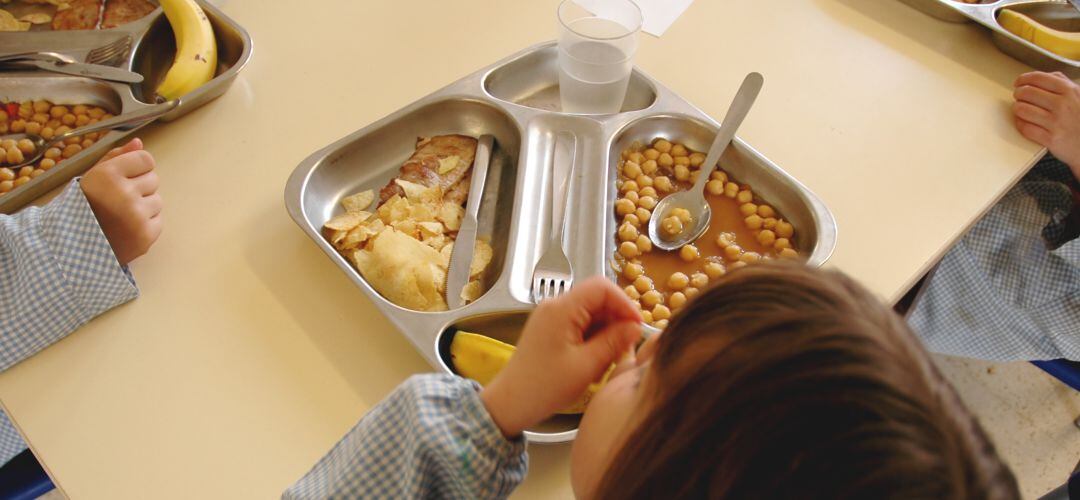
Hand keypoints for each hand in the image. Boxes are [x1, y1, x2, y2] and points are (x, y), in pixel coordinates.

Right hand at [81, 138, 162, 265]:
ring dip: (144, 206)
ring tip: (121, 215)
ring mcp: (136, 216)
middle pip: (154, 179)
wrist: (73, 247)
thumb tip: (139, 142)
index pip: (146, 159)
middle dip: (140, 187)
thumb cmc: (84, 207)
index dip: (136, 168)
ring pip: (158, 200)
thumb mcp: (92, 176)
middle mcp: (124, 193)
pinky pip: (158, 220)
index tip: (122, 178)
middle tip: (117, 200)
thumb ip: (116, 157)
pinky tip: (126, 228)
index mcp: (107, 175)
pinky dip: (146, 224)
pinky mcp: (146, 235)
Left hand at [480, 277, 641, 437]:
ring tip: (607, 361)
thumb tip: (636, 326)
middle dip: (616, 321)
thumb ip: (614, 342)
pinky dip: (593, 339)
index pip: (602, 287)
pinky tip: (595, 362)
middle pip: (597, 299)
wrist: (512, 402)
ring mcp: (552, 317)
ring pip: (592, 314)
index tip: (637, 326)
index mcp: (561, 309)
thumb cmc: (545, 387)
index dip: (624, 303)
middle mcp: (555, 306)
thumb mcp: (586, 366)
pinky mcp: (552, 329)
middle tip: (625, 348)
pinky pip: (581, 325)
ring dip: (606, 333)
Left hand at [1013, 71, 1079, 180]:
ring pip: (1022, 109)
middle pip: (1026, 92)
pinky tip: (1024, 121)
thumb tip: (1037, 78)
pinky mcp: (1050, 139)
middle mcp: (1062, 105)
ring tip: (1020, 109)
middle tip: (1018, 97)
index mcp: (1069, 91)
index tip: (1018, 82)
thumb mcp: (1079, 94)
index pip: (1038, 78)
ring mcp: (1056, 122)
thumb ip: (1061, 82)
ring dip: (1017, 108)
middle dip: (1018, 94)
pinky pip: (1025, 127)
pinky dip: (1020, 123)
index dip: (1023, 79)